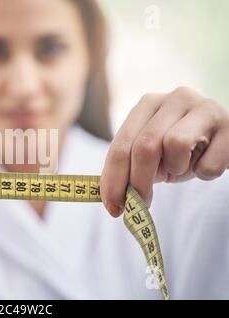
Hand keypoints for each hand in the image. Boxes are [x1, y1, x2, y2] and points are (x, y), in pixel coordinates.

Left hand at [100, 87, 228, 216]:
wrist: (224, 141)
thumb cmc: (181, 151)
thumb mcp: (152, 156)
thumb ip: (130, 169)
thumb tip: (113, 203)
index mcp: (148, 104)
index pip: (121, 144)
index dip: (113, 178)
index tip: (112, 207)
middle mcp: (174, 98)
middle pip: (144, 146)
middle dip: (138, 182)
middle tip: (140, 205)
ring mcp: (204, 107)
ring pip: (176, 144)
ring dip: (176, 168)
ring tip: (183, 166)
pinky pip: (209, 164)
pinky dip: (204, 173)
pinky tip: (207, 162)